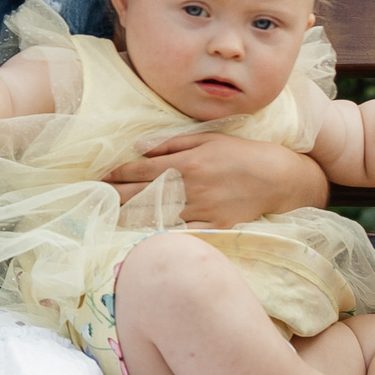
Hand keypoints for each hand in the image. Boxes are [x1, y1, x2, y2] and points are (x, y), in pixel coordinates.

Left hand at [105, 132, 327, 226]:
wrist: (278, 177)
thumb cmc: (240, 153)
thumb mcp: (206, 138)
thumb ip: (170, 144)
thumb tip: (138, 148)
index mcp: (187, 163)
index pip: (142, 170)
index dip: (118, 174)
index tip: (101, 178)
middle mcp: (191, 188)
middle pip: (143, 194)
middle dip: (116, 196)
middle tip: (96, 199)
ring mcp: (203, 210)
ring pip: (158, 216)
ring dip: (131, 217)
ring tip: (109, 218)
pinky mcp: (215, 227)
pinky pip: (182, 233)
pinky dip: (161, 234)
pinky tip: (142, 236)